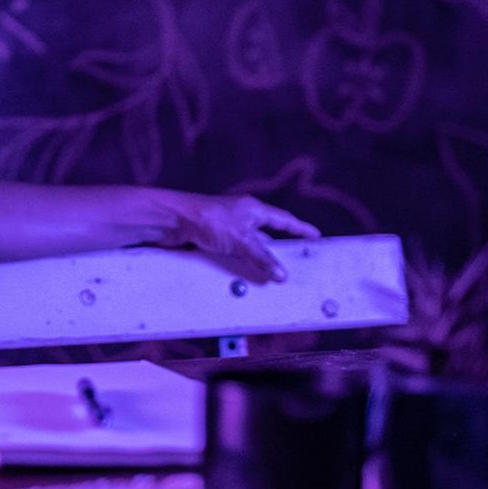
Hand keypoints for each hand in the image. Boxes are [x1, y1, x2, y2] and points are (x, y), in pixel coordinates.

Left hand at [160, 192, 320, 283]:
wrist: (172, 221)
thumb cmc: (208, 219)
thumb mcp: (242, 239)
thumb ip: (262, 257)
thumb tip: (281, 275)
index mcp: (252, 209)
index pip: (283, 219)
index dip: (300, 228)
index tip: (314, 236)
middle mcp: (240, 217)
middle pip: (265, 237)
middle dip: (275, 252)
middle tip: (291, 266)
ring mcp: (225, 229)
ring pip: (247, 249)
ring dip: (254, 263)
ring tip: (268, 279)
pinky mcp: (210, 241)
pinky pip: (230, 257)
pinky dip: (237, 267)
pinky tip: (240, 279)